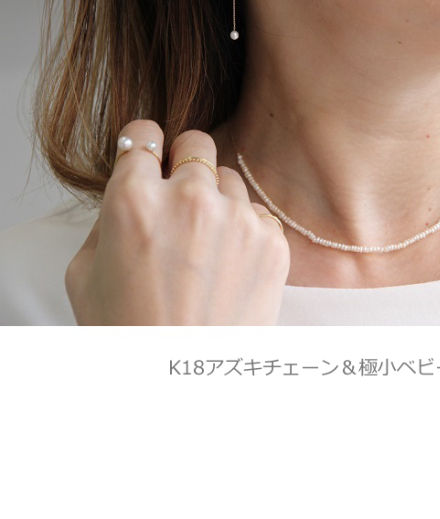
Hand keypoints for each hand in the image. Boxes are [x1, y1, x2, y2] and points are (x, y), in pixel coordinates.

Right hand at [65, 120, 290, 324]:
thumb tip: (132, 188)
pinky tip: (231, 264)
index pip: (144, 135)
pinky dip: (246, 230)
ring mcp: (237, 219)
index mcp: (133, 200)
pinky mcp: (273, 243)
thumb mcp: (86, 272)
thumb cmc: (129, 333)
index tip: (150, 157)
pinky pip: (258, 214)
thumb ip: (109, 217)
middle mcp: (190, 200)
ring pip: (230, 178)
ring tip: (206, 245)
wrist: (184, 383)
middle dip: (186, 163)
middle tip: (181, 196)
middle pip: (196, 143)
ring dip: (217, 200)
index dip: (145, 146)